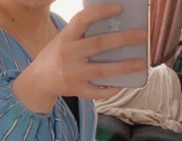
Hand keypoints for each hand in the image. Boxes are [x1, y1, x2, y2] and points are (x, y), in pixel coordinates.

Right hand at [13, 3, 146, 111]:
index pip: (82, 20)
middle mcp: (68, 55)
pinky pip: (97, 92)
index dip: (100, 12)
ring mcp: (72, 75)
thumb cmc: (57, 56)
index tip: (119, 7)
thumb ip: (83, 36)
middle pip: (99, 45)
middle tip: (143, 35)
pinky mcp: (76, 90)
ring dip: (124, 67)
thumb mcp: (64, 40)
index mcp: (65, 38)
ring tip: (141, 63)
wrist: (38, 82)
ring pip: (102, 71)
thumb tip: (116, 31)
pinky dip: (111, 89)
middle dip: (123, 39)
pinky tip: (123, 84)